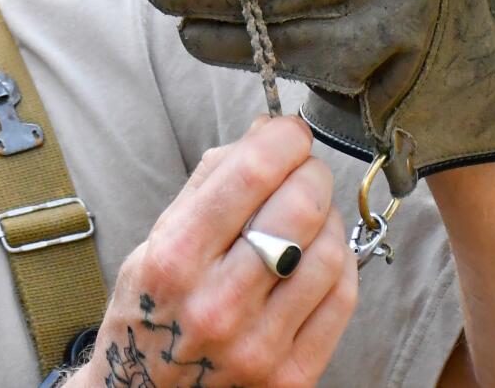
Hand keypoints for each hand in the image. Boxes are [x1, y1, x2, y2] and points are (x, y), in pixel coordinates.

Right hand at [67, 117, 356, 387]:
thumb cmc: (151, 311)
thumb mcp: (156, 240)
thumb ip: (211, 182)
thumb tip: (266, 132)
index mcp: (174, 260)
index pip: (251, 174)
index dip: (282, 138)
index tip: (287, 132)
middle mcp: (218, 305)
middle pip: (300, 207)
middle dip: (310, 171)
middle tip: (302, 169)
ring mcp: (259, 346)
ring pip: (331, 250)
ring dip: (328, 218)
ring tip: (308, 217)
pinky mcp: (292, 376)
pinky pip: (343, 298)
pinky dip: (340, 263)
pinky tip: (318, 257)